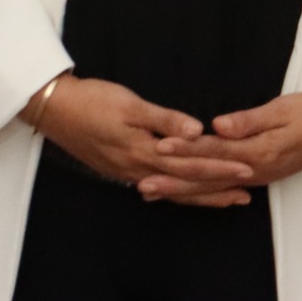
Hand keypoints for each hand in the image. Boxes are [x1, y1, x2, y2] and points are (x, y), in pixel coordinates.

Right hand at [27, 76, 252, 200]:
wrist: (54, 109)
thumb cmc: (93, 101)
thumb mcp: (131, 106)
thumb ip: (165, 120)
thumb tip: (198, 132)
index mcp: (143, 152)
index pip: (191, 164)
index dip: (221, 168)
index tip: (247, 171)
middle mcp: (137, 168)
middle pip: (185, 183)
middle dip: (217, 189)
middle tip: (246, 194)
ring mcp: (127, 171)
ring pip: (172, 188)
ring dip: (199, 194)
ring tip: (225, 198)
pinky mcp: (120, 168)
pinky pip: (156, 185)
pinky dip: (176, 190)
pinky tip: (183, 193)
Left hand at [147, 92, 301, 203]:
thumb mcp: (283, 109)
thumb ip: (250, 120)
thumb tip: (218, 126)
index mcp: (259, 151)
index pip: (215, 150)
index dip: (186, 148)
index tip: (160, 145)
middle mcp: (254, 170)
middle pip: (207, 176)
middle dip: (174, 180)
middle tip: (142, 184)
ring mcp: (256, 177)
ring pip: (212, 187)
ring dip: (181, 190)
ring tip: (152, 193)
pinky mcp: (258, 176)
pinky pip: (222, 187)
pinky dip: (200, 191)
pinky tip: (184, 192)